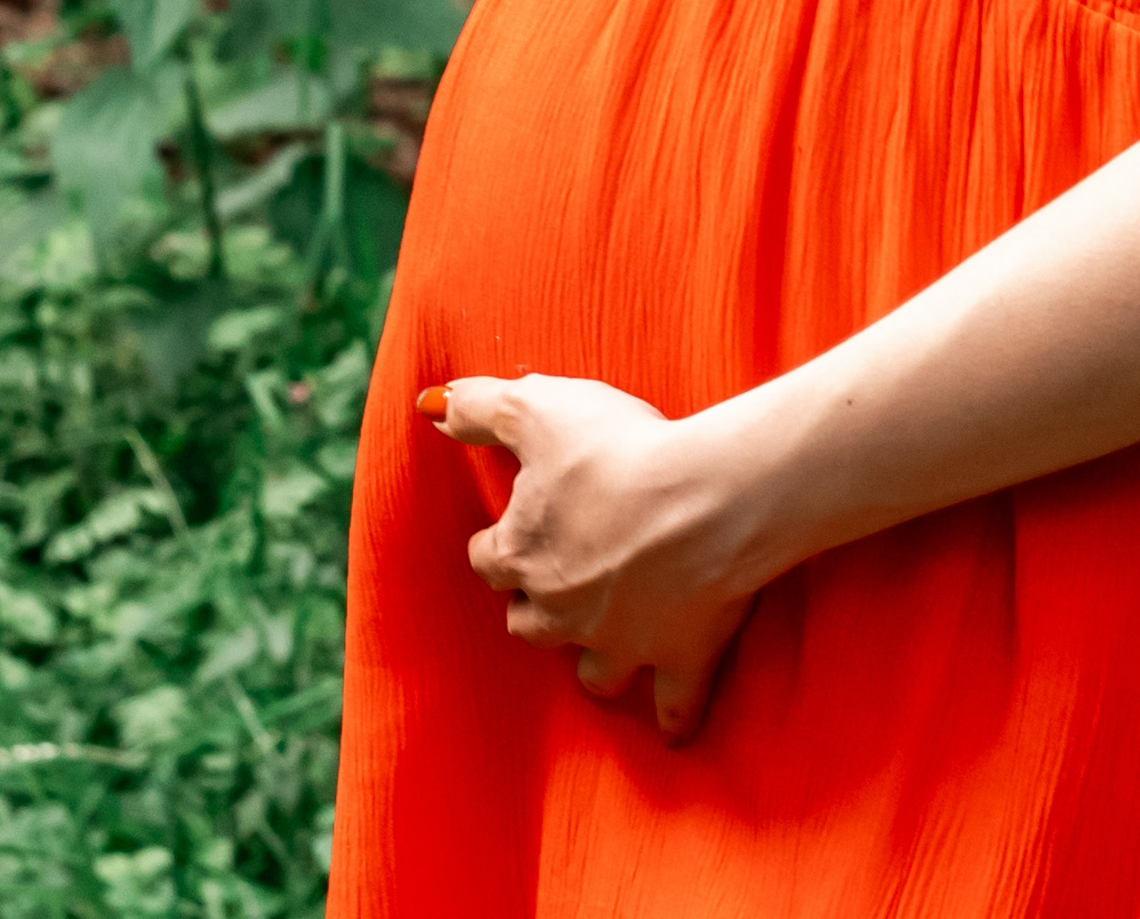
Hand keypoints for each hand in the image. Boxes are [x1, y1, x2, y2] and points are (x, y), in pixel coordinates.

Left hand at [427, 374, 762, 740]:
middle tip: (555, 583)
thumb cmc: (622, 448)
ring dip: (591, 660)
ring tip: (600, 644)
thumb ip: (480, 408)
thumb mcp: (540, 408)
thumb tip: (430, 408)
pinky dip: (673, 717)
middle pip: (529, 623)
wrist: (709, 496)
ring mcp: (621, 641)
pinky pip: (672, 706)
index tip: (514, 528)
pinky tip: (673, 730)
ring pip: (590, 671)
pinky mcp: (679, 657)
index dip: (499, 542)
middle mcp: (561, 609)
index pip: (487, 559)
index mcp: (523, 554)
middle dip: (536, 606)